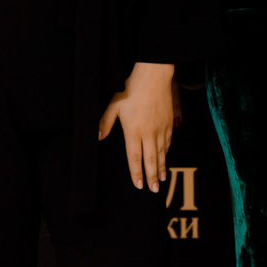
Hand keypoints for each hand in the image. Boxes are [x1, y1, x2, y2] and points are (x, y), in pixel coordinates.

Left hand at [98, 61, 174, 190]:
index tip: (138, 185)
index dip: (136, 173)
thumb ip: (105, 123)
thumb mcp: (114, 105)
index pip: (135, 158)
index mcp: (133, 131)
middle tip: (154, 190)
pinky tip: (165, 158)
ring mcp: (160, 128)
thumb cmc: (131, 89)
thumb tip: (98, 137)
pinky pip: (168, 142)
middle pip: (151, 160)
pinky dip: (166, 153)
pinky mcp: (168, 122)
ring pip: (161, 153)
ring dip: (161, 168)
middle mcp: (148, 133)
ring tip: (162, 180)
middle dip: (151, 177)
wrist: (153, 76)